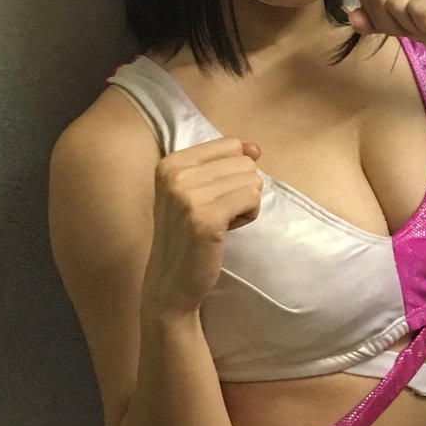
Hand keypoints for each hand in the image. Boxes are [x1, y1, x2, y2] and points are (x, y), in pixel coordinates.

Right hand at [143, 138, 262, 314]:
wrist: (171, 281)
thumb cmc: (189, 233)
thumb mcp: (200, 190)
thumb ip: (226, 163)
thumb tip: (254, 148)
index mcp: (171, 163)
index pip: (230, 144)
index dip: (233, 172)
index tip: (212, 196)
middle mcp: (175, 175)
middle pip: (245, 162)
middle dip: (241, 189)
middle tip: (216, 213)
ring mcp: (188, 196)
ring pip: (252, 180)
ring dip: (246, 204)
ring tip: (220, 222)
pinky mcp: (206, 218)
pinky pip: (252, 198)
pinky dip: (249, 215)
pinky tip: (227, 230)